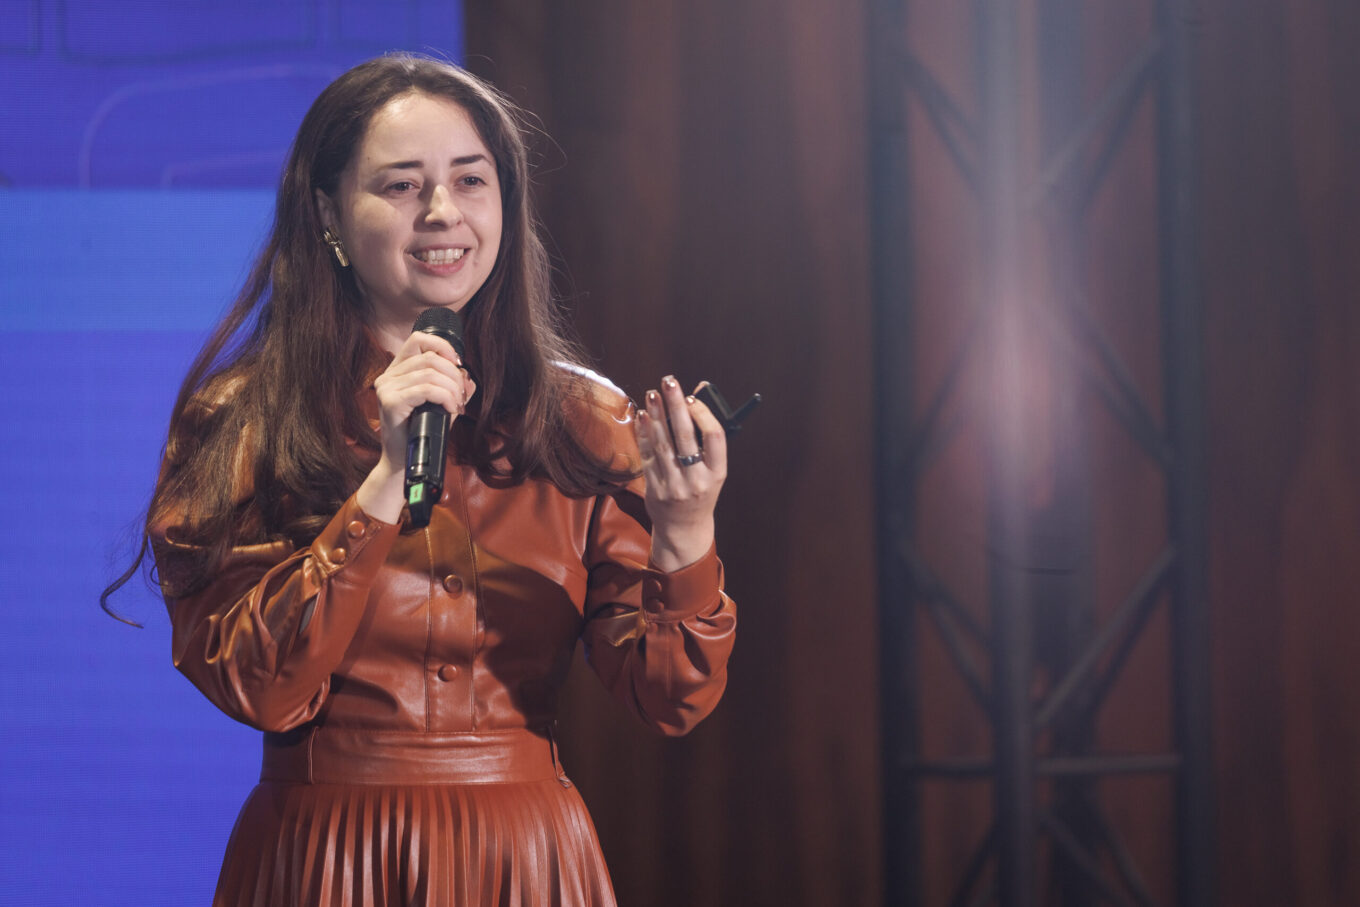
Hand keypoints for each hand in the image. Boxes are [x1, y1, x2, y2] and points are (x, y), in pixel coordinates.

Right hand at [356, 330, 475, 521]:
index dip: (442, 346)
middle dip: (454, 374)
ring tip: (456, 405)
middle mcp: (388, 376)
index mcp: (397, 370)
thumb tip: (469, 379)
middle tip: (461, 396)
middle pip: (429, 357)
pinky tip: (450, 409)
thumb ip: (454, 390)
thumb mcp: (441, 406)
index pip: (418, 339)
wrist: (404, 462)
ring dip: (452, 388)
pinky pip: (425, 389)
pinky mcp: (389, 402)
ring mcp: (386, 388)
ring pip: (429, 373)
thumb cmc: (421, 433)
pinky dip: (444, 397)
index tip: (459, 364)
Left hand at [634, 375, 727, 571]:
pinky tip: (642, 416)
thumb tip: (697, 394)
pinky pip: (647, 456)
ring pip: (663, 444)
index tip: (691, 398)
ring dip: (657, 416)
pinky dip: (644, 434)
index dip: (703, 414)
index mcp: (717, 473)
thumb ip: (706, 436)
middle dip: (676, 405)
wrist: (684, 528)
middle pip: (685, 436)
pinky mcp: (654, 488)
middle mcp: (696, 480)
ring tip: (652, 393)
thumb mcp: (712, 469)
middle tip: (669, 382)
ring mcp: (674, 485)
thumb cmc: (701, 490)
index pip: (715, 437)